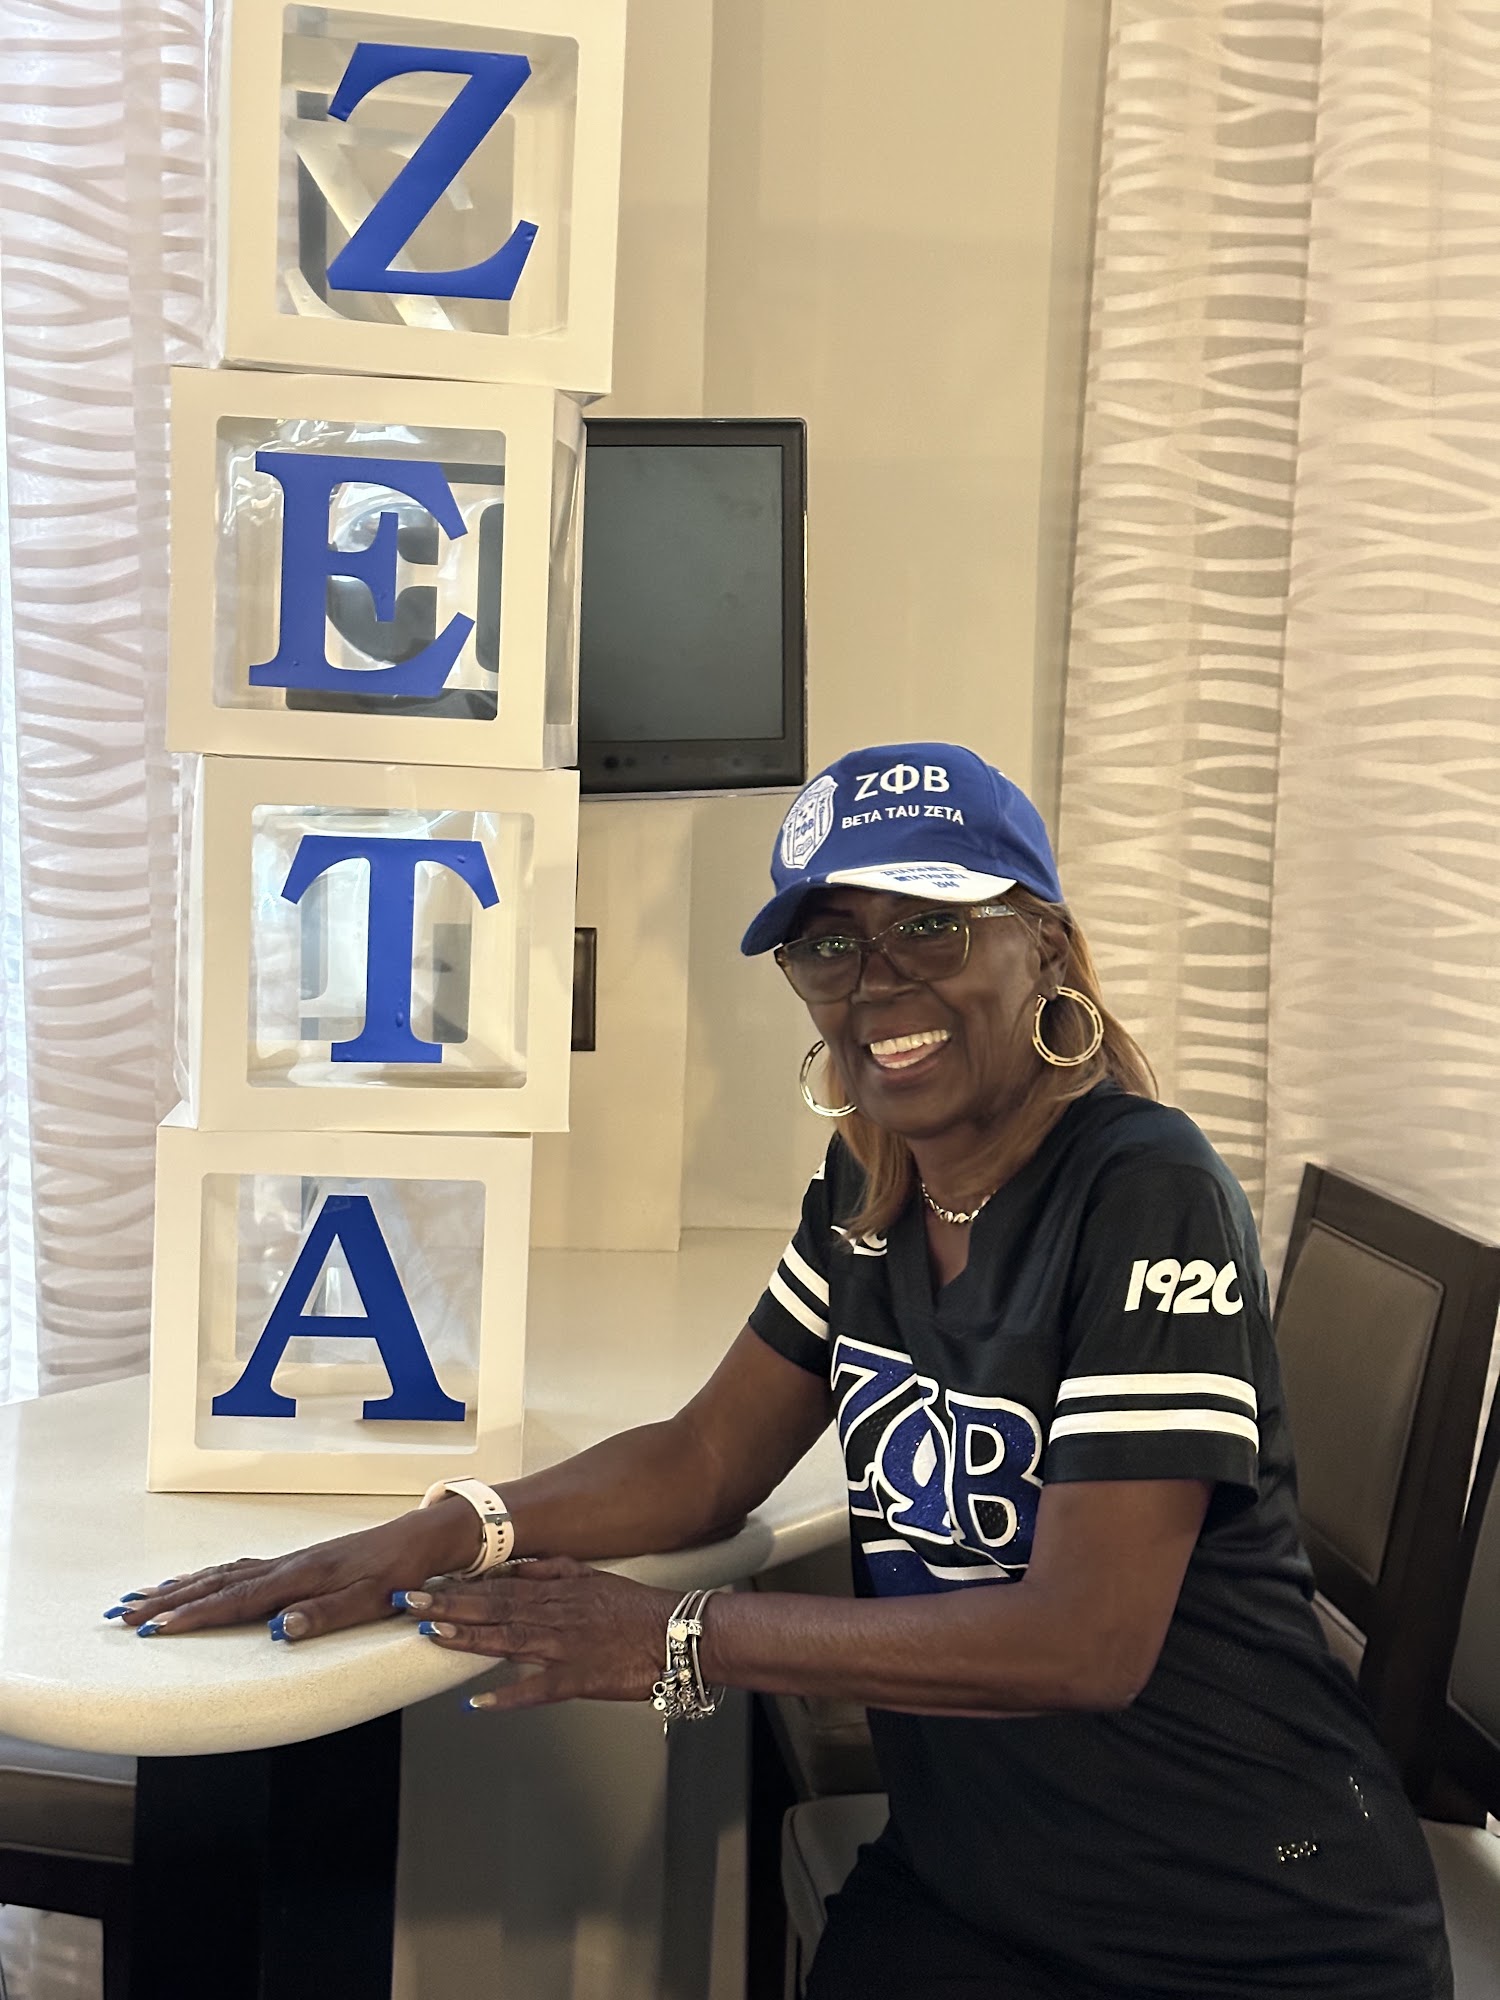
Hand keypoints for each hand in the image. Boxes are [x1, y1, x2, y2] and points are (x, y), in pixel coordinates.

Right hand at [103, 1500, 483, 1641]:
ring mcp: (290, 1562)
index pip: (236, 1600)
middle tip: (123, 1613)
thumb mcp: (372, 1599)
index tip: (154, 1627)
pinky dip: (209, 1576)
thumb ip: (326, 1615)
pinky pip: (240, 1568)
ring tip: (142, 1597)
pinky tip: (197, 1582)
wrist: (423, 1537)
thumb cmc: (400, 1572)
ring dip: (181, 1587)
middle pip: (216, 1583)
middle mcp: (288, 1566)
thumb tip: (278, 1631)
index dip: (193, 1615)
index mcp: (301, 1577)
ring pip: (223, 1573)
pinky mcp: (297, 1562)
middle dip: (168, 1600)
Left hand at [398, 1557, 676, 1711]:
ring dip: (467, 1639)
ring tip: (432, 1636)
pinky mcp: (576, 1679)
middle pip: (492, 1609)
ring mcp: (563, 1647)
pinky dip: (508, 1695)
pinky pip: (537, 1689)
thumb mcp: (590, 1576)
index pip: (495, 1587)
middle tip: (409, 1603)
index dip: (455, 1587)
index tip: (423, 1584)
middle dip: (447, 1606)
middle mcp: (552, 1616)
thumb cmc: (633, 1608)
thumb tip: (513, 1566)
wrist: (674, 1633)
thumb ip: (550, 1569)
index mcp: (554, 1592)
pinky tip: (479, 1701)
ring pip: (507, 1640)